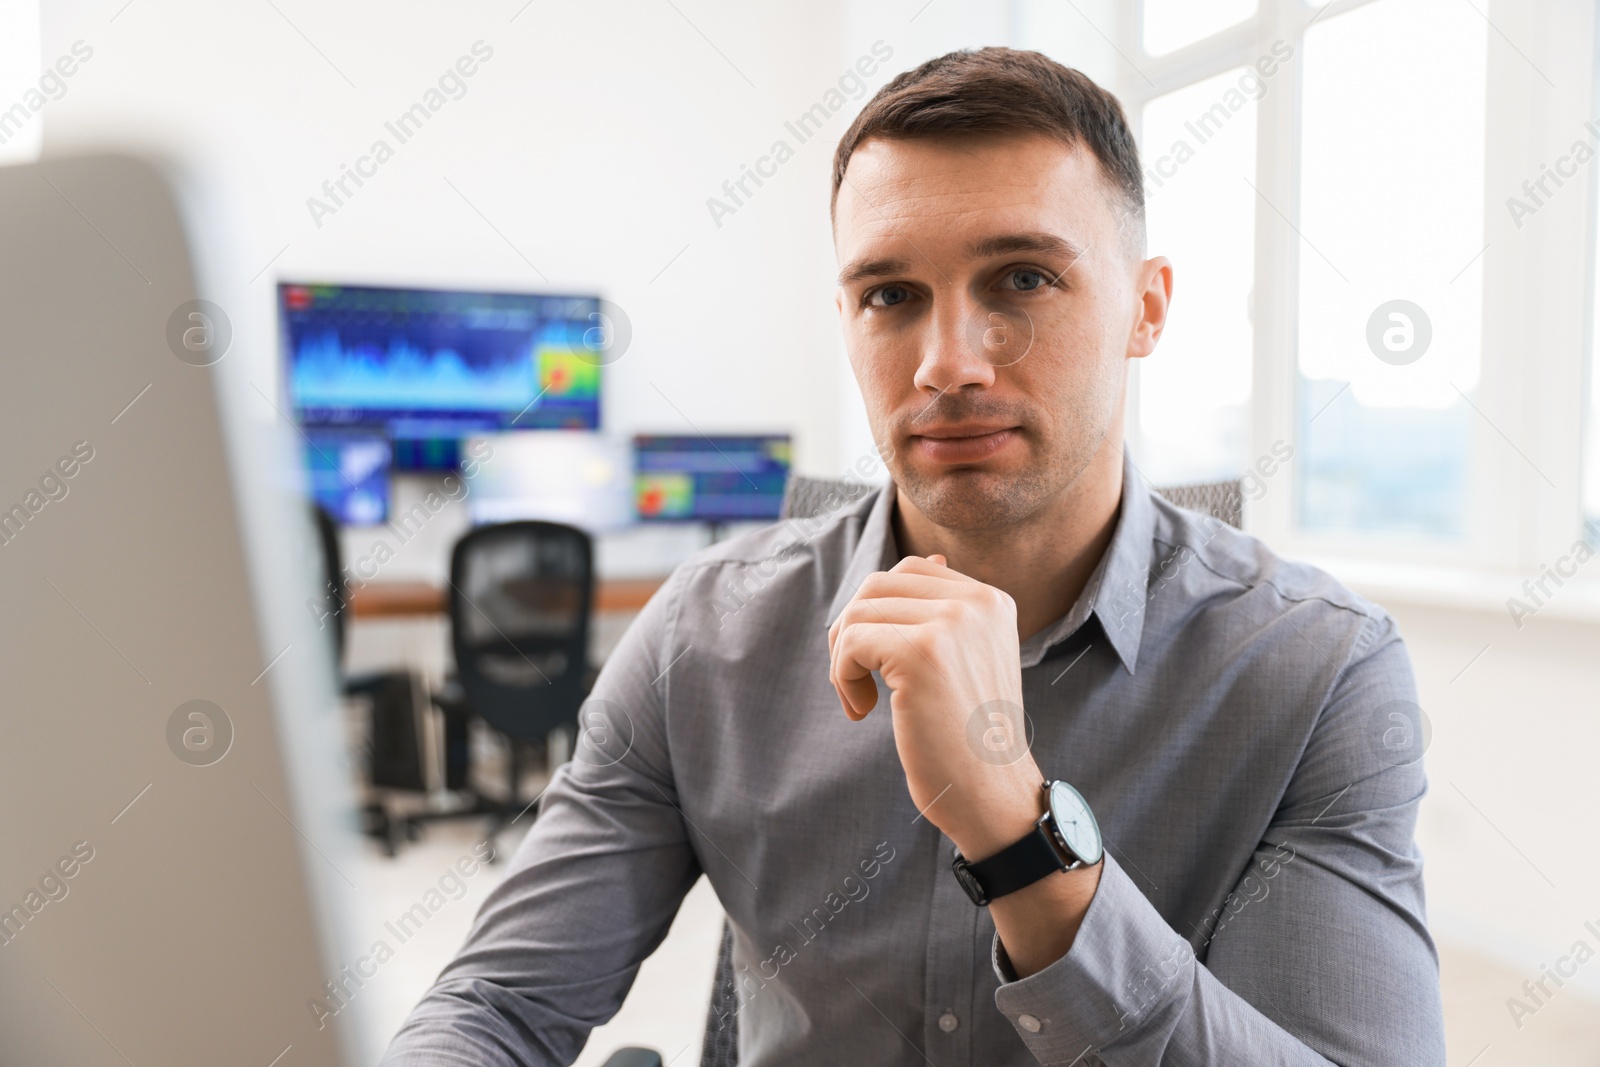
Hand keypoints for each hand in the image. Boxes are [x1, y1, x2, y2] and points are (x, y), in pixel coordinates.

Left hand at [827, 554, 1044, 859]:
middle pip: (876, 586)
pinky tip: (863, 710)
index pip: (909, 571)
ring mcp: (951, 624)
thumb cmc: (970, 736)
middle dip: (853, 631)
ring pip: (858, 612)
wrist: (993, 794)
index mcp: (991, 599)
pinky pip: (851, 643)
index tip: (884, 663)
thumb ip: (946, 611)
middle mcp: (977, 603)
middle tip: (858, 680)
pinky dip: (842, 678)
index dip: (880, 614)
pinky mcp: (920, 653)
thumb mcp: (971, 658)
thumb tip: (927, 560)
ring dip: (844, 659)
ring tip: (862, 700)